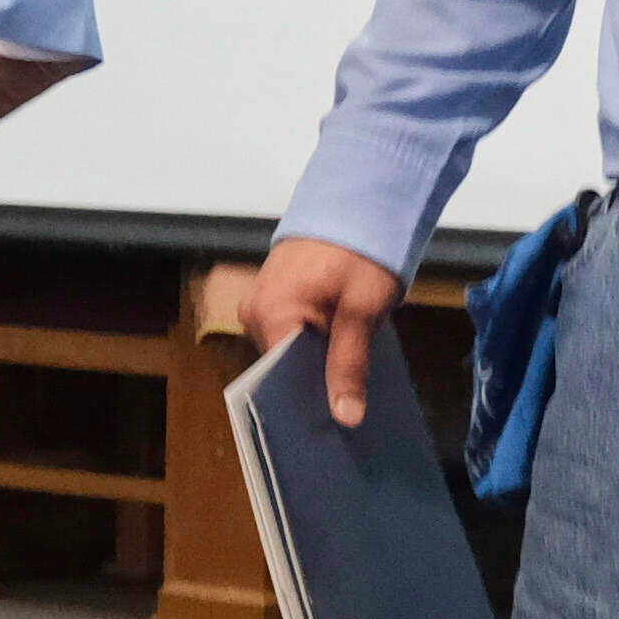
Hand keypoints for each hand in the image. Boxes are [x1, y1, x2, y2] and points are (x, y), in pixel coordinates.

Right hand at [240, 237, 404, 433]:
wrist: (361, 194)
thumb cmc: (362, 248)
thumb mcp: (363, 308)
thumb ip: (349, 363)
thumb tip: (345, 417)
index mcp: (271, 314)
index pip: (280, 380)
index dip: (309, 402)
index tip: (335, 424)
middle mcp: (255, 310)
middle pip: (282, 366)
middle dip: (315, 382)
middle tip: (350, 404)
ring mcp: (261, 299)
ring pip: (287, 349)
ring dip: (316, 360)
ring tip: (348, 376)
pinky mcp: (274, 291)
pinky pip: (290, 328)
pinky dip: (313, 341)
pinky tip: (339, 349)